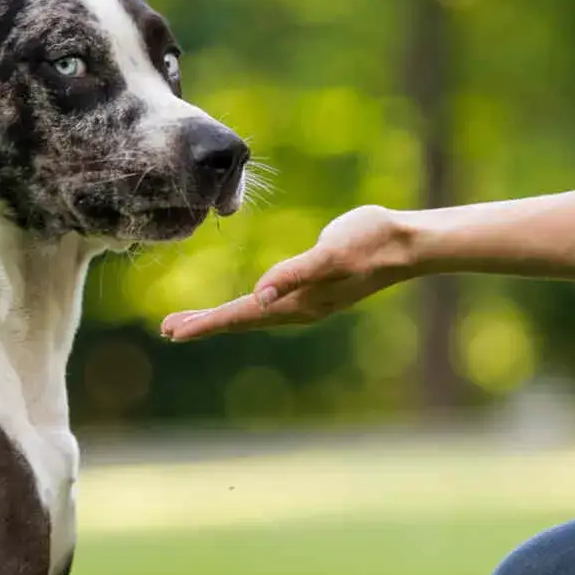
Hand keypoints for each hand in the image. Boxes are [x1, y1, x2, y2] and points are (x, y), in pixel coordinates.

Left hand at [160, 205, 416, 340]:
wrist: (407, 243)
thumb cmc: (370, 243)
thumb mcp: (330, 254)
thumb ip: (294, 274)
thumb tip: (258, 296)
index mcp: (297, 303)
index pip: (241, 316)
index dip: (205, 323)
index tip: (171, 331)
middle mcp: (299, 308)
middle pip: (242, 320)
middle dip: (205, 324)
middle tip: (168, 329)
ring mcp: (308, 300)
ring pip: (254, 313)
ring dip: (223, 316)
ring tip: (193, 319)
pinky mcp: (316, 287)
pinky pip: (270, 301)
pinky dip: (247, 305)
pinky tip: (248, 301)